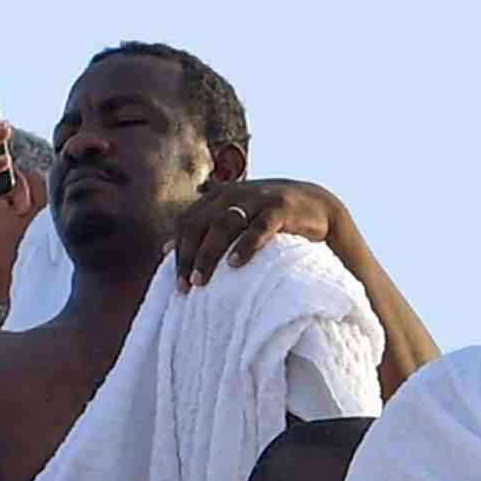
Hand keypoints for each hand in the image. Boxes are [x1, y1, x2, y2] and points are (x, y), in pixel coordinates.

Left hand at [170, 178, 346, 287]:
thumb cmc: (267, 219)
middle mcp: (233, 194)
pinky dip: (245, 245)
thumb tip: (163, 248)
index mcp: (217, 197)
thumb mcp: (232, 220)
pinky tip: (234, 264)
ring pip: (223, 224)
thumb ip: (202, 230)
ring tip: (201, 280)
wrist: (317, 206)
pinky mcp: (281, 207)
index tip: (176, 281)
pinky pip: (259, 227)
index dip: (178, 251)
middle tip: (186, 286)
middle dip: (189, 256)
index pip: (186, 223)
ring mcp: (257, 198)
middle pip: (199, 224)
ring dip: (209, 254)